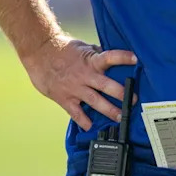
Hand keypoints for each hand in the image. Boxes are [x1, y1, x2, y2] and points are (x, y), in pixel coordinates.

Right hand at [21, 35, 137, 130]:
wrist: (39, 53)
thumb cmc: (62, 49)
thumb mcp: (83, 47)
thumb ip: (97, 55)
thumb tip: (112, 59)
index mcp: (90, 60)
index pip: (110, 57)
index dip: (123, 57)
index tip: (136, 59)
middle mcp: (85, 75)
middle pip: (106, 86)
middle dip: (122, 94)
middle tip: (134, 100)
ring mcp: (75, 88)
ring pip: (95, 102)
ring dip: (109, 110)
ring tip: (119, 117)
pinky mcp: (65, 98)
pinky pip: (76, 113)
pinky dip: (84, 121)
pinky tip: (91, 127)